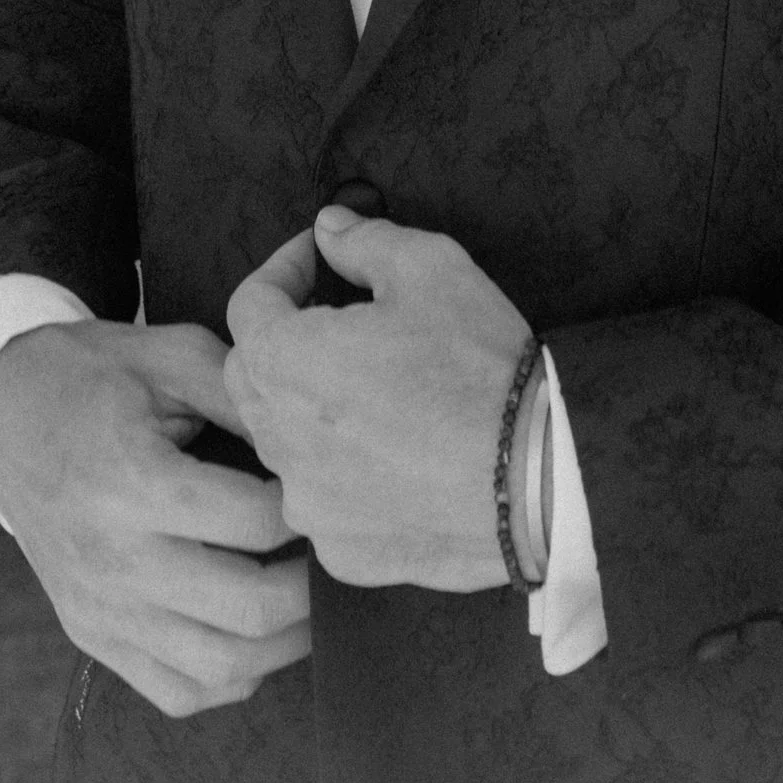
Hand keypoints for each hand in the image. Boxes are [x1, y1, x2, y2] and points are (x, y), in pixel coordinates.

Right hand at [0, 315, 310, 720]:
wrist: (1, 412)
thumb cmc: (93, 375)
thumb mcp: (168, 352)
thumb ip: (241, 393)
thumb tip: (306, 441)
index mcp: (132, 480)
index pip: (253, 520)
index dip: (305, 504)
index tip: (320, 485)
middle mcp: (115, 558)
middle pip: (246, 608)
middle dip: (311, 588)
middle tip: (334, 552)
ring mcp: (101, 608)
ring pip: (219, 665)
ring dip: (283, 644)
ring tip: (309, 601)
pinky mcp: (92, 635)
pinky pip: (177, 692)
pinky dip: (230, 678)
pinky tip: (253, 635)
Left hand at [223, 206, 539, 593]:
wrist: (535, 479)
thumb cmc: (477, 366)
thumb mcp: (429, 268)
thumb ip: (363, 242)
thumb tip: (329, 229)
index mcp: (286, 363)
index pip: (248, 306)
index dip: (281, 272)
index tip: (318, 260)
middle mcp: (279, 441)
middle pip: (251, 377)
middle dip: (281, 339)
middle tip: (335, 319)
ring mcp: (308, 505)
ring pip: (284, 444)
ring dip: (308, 409)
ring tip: (370, 390)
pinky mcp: (342, 553)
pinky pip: (323, 501)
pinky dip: (341, 473)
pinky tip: (393, 457)